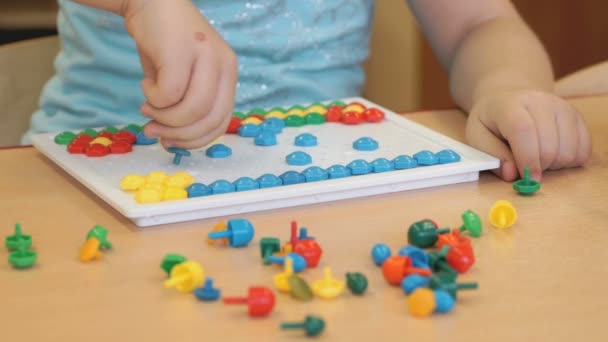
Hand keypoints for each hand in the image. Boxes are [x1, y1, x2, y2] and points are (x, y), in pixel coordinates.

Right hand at [122, 0, 237, 148]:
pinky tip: (145, 83)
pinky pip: (169, 93)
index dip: (196, 140)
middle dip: (179, 134)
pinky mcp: (182, 50)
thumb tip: (172, 142)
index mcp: (229, 74)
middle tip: (153, 130)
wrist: (149, 1)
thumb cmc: (164, 45)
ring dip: (164, 118)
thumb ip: (185, 108)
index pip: (221, 122)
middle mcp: (224, 65)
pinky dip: (153, 97)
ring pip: (192, 110)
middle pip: (210, 119)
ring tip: (147, 107)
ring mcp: (206, 55)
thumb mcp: (184, 79)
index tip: (171, 142)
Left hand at [465, 89, 591, 180]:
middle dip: (539, 166)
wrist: (508, 98)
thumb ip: (493, 157)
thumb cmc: (491, 122)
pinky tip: (553, 155)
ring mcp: (562, 107)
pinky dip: (570, 160)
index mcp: (510, 106)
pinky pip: (584, 148)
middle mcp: (540, 102)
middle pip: (549, 145)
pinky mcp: (577, 115)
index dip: (527, 159)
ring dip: (555, 164)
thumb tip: (512, 175)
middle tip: (526, 167)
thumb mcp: (478, 137)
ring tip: (538, 158)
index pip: (523, 130)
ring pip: (569, 149)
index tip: (527, 179)